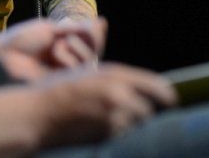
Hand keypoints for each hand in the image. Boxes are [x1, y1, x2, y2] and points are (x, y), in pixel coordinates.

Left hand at [0, 17, 106, 80]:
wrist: (4, 58)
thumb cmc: (21, 43)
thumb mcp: (50, 31)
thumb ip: (76, 30)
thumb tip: (102, 21)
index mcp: (63, 50)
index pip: (90, 44)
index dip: (95, 35)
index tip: (98, 24)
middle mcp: (67, 65)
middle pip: (94, 53)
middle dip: (85, 40)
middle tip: (61, 38)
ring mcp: (66, 77)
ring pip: (89, 62)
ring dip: (75, 49)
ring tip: (55, 46)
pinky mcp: (64, 87)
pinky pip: (80, 72)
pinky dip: (70, 58)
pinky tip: (55, 53)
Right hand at [33, 63, 177, 145]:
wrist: (38, 114)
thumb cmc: (58, 90)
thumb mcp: (87, 73)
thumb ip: (114, 80)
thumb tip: (139, 90)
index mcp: (113, 75)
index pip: (156, 87)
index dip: (165, 94)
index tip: (170, 98)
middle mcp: (119, 96)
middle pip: (148, 109)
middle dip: (143, 110)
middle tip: (127, 108)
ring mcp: (114, 118)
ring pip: (135, 123)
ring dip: (128, 121)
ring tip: (105, 115)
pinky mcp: (107, 136)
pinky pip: (120, 133)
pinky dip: (115, 130)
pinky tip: (96, 123)